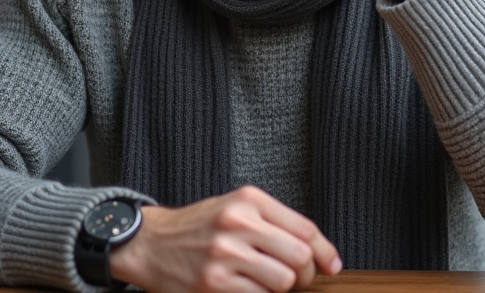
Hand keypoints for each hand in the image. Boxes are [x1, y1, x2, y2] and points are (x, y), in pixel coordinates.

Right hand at [108, 186, 340, 292]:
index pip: (304, 227)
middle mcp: (238, 222)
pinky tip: (251, 290)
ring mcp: (225, 254)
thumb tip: (316, 251)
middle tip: (298, 280)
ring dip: (283, 289)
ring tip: (271, 285)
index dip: (325, 251)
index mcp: (249, 200)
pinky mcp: (214, 283)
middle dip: (306, 274)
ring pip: (283, 281)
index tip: (331, 265)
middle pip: (299, 256)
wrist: (152, 243)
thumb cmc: (200, 227)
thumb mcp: (235, 208)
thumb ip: (272, 222)